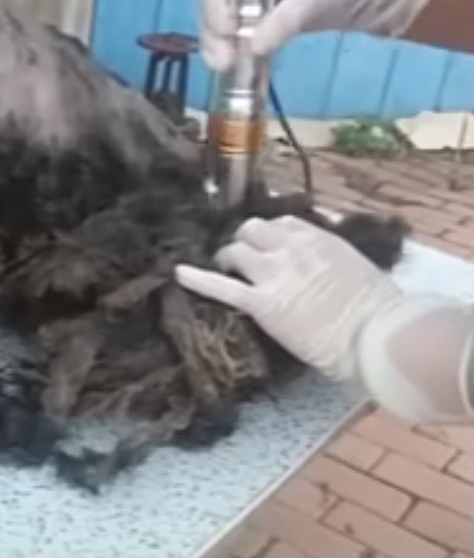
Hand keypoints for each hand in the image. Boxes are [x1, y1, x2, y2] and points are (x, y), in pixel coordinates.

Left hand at [175, 216, 400, 381]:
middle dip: (246, 240)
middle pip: (252, 228)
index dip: (272, 234)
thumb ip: (332, 252)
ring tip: (227, 270)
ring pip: (235, 250)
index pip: (282, 221)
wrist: (375, 335)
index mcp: (318, 238)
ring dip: (229, 258)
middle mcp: (291, 248)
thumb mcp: (357, 265)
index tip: (271, 245)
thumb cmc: (378, 308)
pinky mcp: (261, 303)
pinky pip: (221, 285)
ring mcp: (273, 274)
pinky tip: (179, 273)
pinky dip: (198, 278)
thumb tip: (323, 246)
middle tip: (246, 259)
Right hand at [199, 0, 432, 71]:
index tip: (226, 29)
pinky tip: (235, 67)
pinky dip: (229, 51)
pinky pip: (232, 36)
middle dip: (212, 32)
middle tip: (222, 60)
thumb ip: (283, 21)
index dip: (214, 2)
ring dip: (215, 45)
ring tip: (224, 67)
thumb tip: (253, 47)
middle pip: (211, 3)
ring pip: (217, 22)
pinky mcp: (254, 22)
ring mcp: (246, 1)